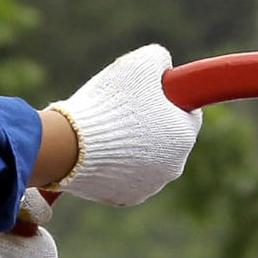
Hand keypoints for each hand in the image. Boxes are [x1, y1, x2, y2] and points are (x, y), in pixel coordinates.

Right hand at [43, 44, 198, 206]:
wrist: (69, 145)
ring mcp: (150, 186)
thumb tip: (164, 66)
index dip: (168, 99)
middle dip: (151, 124)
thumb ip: (160, 59)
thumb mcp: (140, 62)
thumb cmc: (109, 102)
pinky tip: (99, 151)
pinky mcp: (126, 198)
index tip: (149, 93)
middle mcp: (175, 166)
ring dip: (134, 146)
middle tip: (123, 110)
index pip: (188, 112)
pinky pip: (126, 176)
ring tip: (107, 130)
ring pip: (147, 159)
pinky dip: (116, 165)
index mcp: (184, 134)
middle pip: (167, 138)